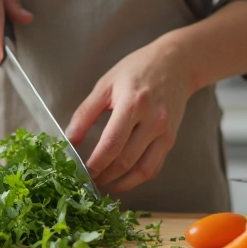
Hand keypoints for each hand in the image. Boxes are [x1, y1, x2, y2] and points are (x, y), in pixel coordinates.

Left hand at [65, 35, 194, 192]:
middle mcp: (152, 120)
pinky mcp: (171, 139)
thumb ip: (85, 113)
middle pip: (126, 160)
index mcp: (132, 103)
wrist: (176, 64)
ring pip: (142, 170)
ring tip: (103, 183)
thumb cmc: (138, 70)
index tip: (82, 171)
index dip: (96, 163)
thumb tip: (69, 139)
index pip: (112, 143)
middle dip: (104, 175)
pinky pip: (155, 167)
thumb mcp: (106, 84)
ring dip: (121, 182)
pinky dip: (137, 178)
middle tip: (88, 180)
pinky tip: (123, 179)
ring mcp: (164, 132)